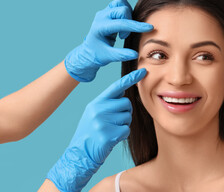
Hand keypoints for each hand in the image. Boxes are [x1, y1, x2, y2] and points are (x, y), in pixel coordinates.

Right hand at [46, 68, 146, 191]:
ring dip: (124, 124)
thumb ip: (108, 103)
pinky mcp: (108, 135)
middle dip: (126, 111)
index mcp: (96, 103)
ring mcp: (102, 123)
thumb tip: (125, 94)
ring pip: (128, 117)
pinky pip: (126, 130)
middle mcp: (98, 110)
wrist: (79, 154)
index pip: (116, 87)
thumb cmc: (91, 133)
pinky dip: (123, 135)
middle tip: (116, 121)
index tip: (143, 71)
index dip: (130, 78)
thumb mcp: (94, 113)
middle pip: (126, 103)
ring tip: (111, 130)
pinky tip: (112, 138)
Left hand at [65, 0, 152, 81]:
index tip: (150, 28)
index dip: (137, 26)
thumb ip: (121, 55)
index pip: (122, 23)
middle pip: (123, 9)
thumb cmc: (97, 55)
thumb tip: (135, 54)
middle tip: (124, 36)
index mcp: (100, 27)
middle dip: (129, 22)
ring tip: (124, 29)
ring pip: (121, 2)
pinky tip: (123, 24)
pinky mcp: (108, 11)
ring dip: (128, 15)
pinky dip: (126, 12)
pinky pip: (120, 4)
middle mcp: (102, 16)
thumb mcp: (108, 57)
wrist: (89, 52)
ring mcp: (104, 12)